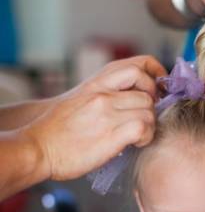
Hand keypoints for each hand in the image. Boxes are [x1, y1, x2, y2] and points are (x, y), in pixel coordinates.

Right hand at [25, 55, 166, 180]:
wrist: (38, 147)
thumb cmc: (58, 129)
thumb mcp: (81, 99)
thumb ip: (106, 94)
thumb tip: (136, 99)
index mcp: (97, 82)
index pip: (139, 64)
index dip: (156, 74)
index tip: (160, 87)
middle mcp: (103, 93)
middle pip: (148, 91)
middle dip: (153, 107)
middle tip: (146, 120)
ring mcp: (106, 113)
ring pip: (148, 110)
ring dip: (150, 125)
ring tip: (138, 136)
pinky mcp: (110, 135)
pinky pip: (143, 128)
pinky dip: (145, 137)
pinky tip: (135, 143)